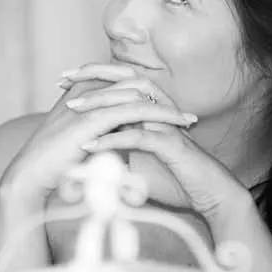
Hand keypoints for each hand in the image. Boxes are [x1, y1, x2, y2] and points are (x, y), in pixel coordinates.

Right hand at [0, 74, 195, 205]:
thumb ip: (104, 131)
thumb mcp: (85, 139)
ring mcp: (90, 102)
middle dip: (163, 97)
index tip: (173, 109)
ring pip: (139, 94)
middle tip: (187, 114)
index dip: (150, 94)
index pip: (124, 83)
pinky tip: (175, 126)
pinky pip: (134, 110)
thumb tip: (128, 135)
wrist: (32, 174)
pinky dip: (158, 115)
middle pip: (134, 83)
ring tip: (188, 121)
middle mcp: (87, 91)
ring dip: (167, 107)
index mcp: (84, 92)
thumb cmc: (56, 162)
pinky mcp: (93, 118)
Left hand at [61, 64, 252, 228]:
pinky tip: (89, 145)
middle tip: (63, 81)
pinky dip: (112, 140)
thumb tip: (88, 149)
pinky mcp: (171, 143)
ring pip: (129, 105)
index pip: (120, 83)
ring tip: (71, 110)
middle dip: (92, 79)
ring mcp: (165, 125)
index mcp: (151, 109)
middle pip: (123, 83)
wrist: (207, 194)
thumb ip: (118, 149)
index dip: (92, 76)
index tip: (63, 80)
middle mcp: (158, 110)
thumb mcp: (139, 160)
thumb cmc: (175, 178)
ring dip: (99, 106)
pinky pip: (138, 137)